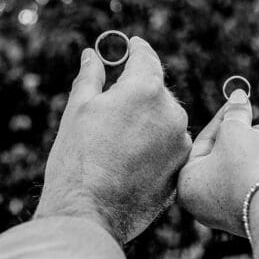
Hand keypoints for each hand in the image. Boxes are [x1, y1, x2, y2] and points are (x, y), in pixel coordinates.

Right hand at [36, 37, 191, 242]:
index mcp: (145, 89)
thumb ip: (91, 77)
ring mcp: (180, 143)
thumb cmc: (78, 158)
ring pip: (165, 120)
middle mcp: (171, 113)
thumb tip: (92, 56)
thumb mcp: (78, 109)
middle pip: (157, 90)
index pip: (146, 57)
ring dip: (148, 120)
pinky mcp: (180, 169)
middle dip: (139, 90)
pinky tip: (130, 158)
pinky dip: (154, 145)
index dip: (137, 49)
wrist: (88, 213)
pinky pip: (169, 146)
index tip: (132, 45)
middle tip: (115, 99)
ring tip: (118, 139)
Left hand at [177, 89, 258, 235]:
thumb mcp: (237, 132)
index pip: (203, 141)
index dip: (223, 117)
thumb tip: (238, 96)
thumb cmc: (250, 166)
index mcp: (186, 183)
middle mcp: (201, 203)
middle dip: (244, 135)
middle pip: (221, 157)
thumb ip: (235, 114)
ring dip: (256, 149)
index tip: (240, 100)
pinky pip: (251, 185)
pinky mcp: (249, 218)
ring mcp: (225, 213)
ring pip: (239, 170)